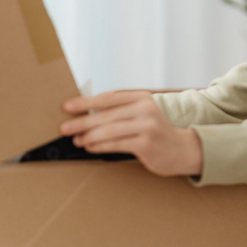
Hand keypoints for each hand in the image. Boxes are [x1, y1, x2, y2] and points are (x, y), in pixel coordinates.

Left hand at [60, 90, 202, 176]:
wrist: (181, 149)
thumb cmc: (155, 131)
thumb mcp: (141, 113)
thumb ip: (120, 111)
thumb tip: (87, 113)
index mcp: (141, 97)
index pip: (108, 98)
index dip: (86, 102)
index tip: (68, 106)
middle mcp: (145, 109)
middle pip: (106, 115)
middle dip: (82, 121)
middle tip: (65, 127)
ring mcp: (147, 126)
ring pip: (110, 130)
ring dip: (89, 136)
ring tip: (76, 140)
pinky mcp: (146, 144)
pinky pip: (116, 144)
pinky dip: (100, 146)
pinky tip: (90, 147)